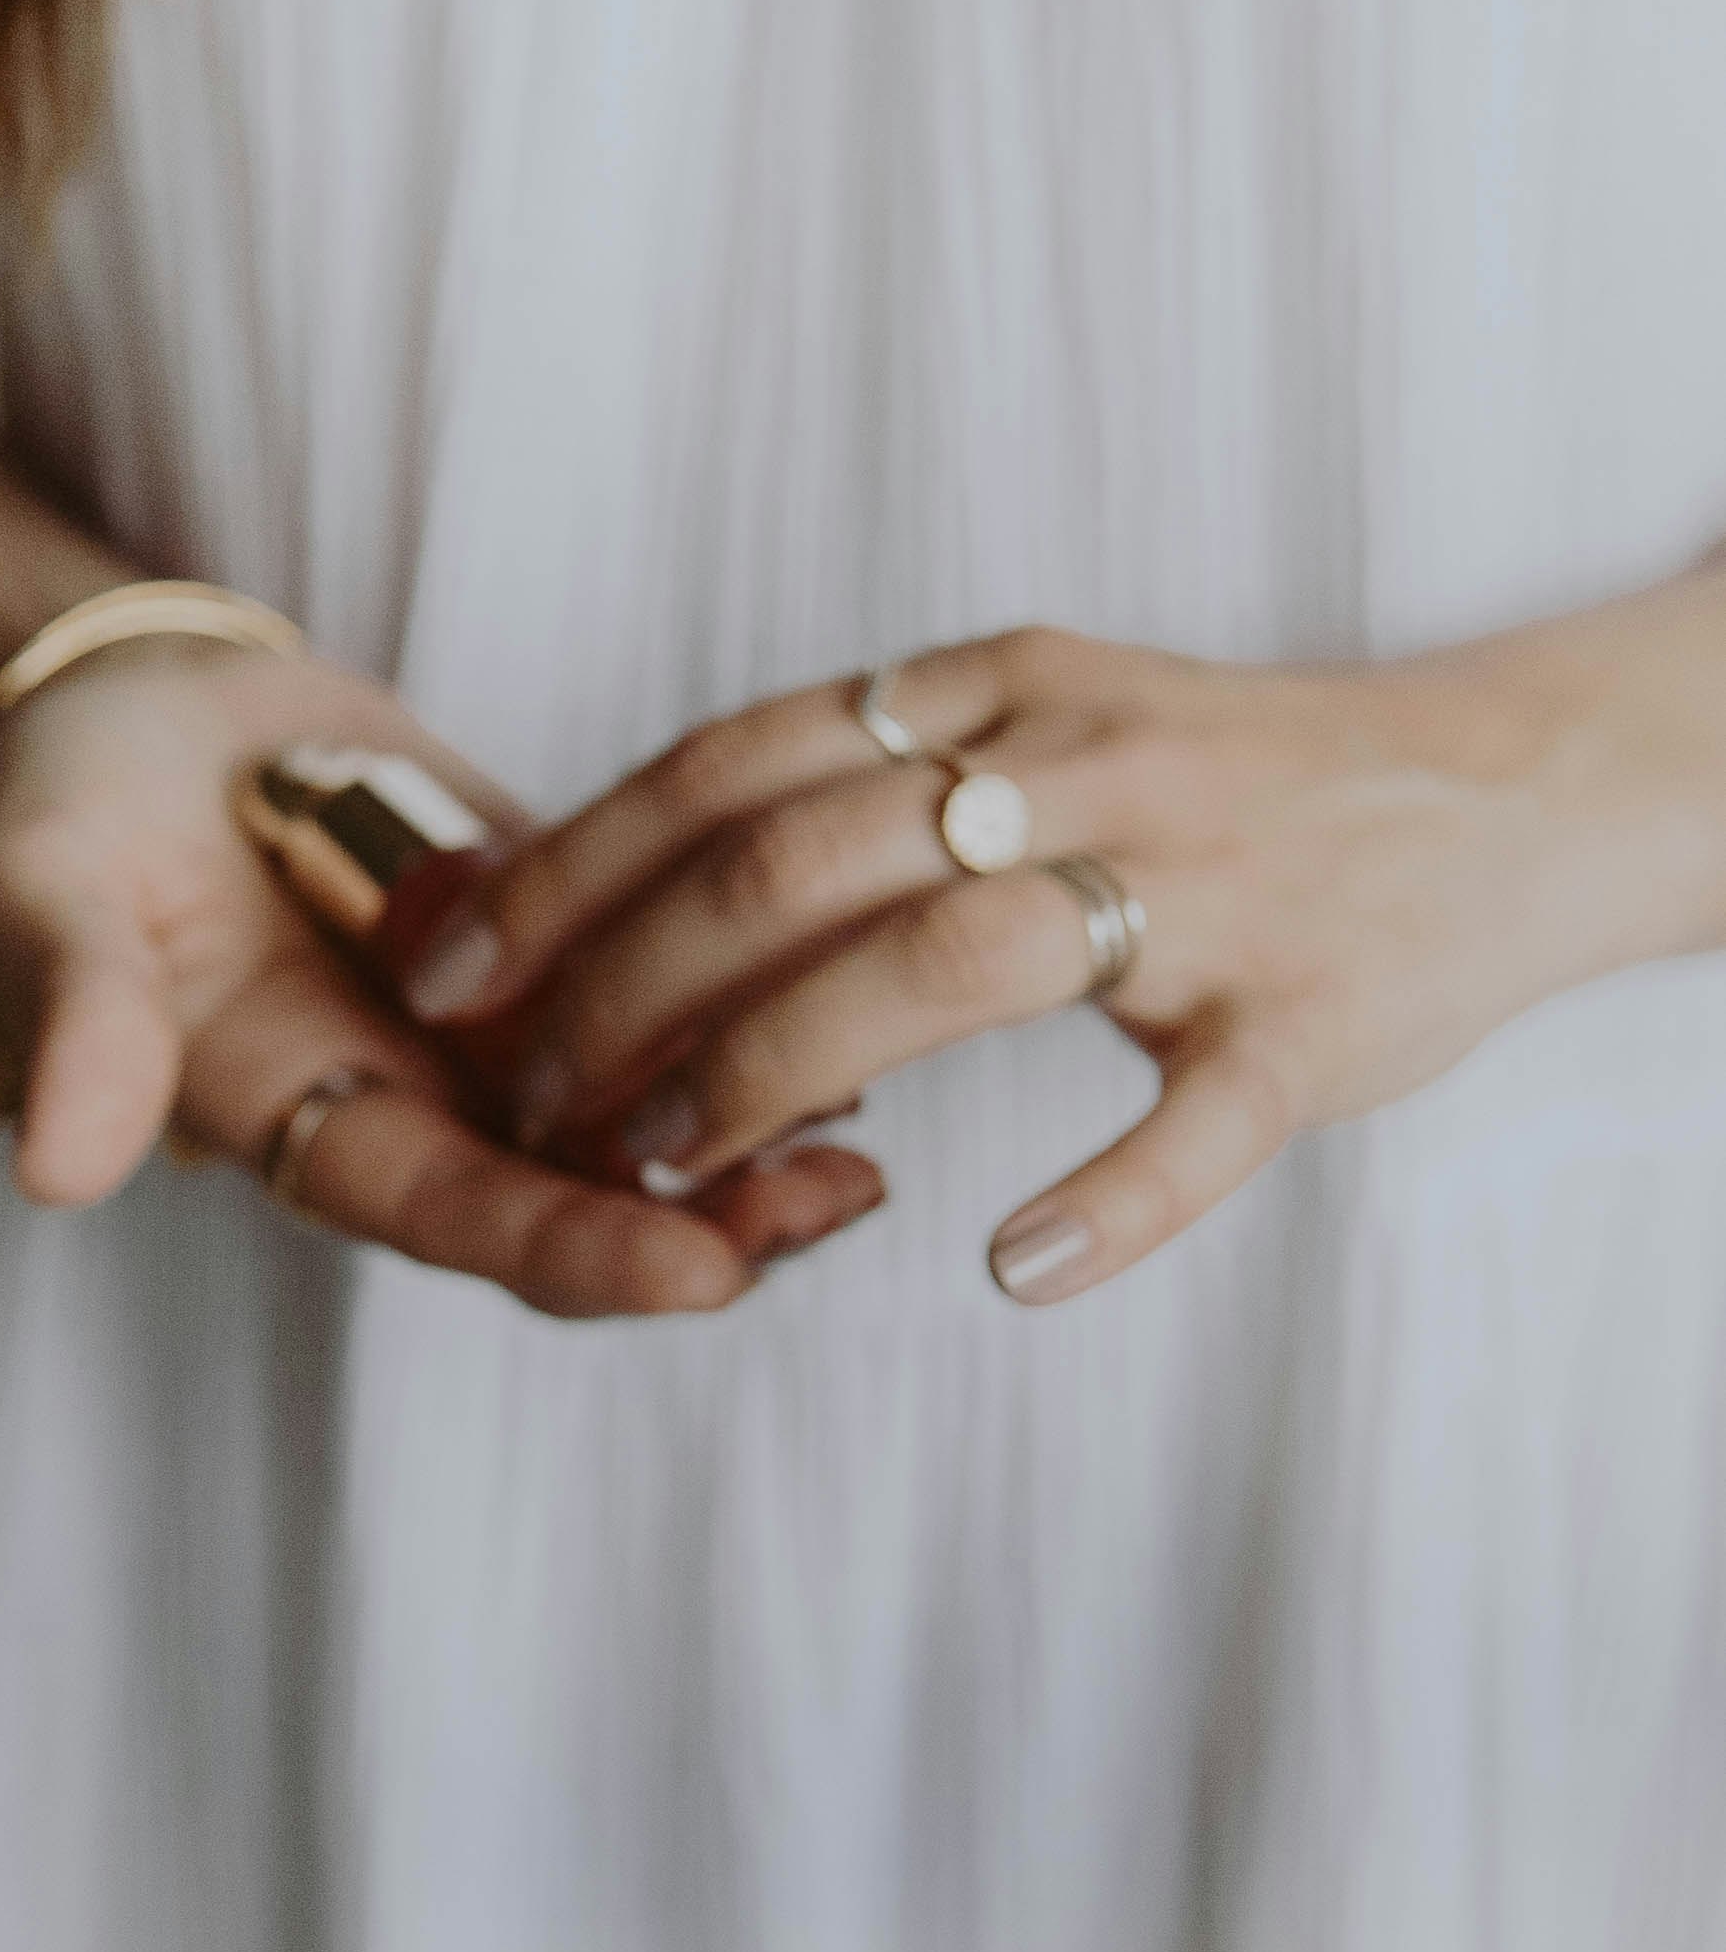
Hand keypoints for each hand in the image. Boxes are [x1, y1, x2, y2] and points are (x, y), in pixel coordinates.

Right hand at [0, 641, 887, 1319]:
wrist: (120, 709)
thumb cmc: (59, 809)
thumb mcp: (41, 897)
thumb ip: (73, 1025)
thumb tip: (56, 1165)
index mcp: (291, 1120)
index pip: (451, 1214)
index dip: (577, 1247)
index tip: (703, 1271)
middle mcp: (405, 1102)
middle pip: (573, 1195)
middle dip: (707, 1214)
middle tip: (835, 1201)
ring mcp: (479, 1030)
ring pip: (634, 1111)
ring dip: (749, 1128)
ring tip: (869, 1136)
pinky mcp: (540, 941)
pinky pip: (655, 994)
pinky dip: (745, 1004)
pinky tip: (849, 993)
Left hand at [397, 604, 1725, 1304]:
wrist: (1504, 787)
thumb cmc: (1236, 780)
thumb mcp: (1046, 717)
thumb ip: (878, 773)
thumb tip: (653, 862)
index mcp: (998, 691)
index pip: (735, 760)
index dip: (573, 864)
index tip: (448, 964)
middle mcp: (1081, 762)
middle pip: (796, 858)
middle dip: (627, 985)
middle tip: (529, 1097)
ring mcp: (1202, 890)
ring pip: (947, 965)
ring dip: (778, 1071)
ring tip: (672, 1167)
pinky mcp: (1312, 1021)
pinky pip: (1196, 1119)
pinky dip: (1103, 1198)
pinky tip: (1007, 1260)